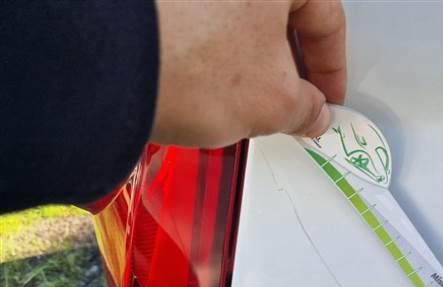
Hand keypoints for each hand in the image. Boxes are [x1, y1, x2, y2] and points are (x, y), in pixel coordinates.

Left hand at [151, 0, 345, 146]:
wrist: (101, 65)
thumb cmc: (187, 63)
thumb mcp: (274, 103)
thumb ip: (305, 108)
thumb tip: (310, 112)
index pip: (328, 16)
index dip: (332, 69)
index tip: (325, 100)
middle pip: (280, 10)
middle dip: (288, 62)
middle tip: (288, 102)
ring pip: (238, 13)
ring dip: (248, 54)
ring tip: (241, 97)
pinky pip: (199, 15)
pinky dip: (210, 44)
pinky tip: (204, 78)